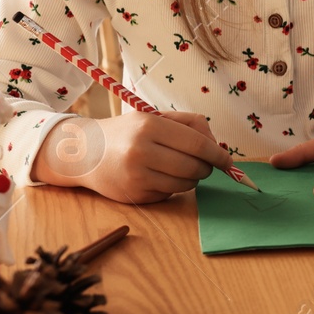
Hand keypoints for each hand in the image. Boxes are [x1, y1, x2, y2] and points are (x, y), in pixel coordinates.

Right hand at [32, 111, 234, 203]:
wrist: (85, 152)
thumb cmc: (128, 132)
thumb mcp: (155, 118)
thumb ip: (190, 125)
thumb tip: (218, 147)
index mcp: (150, 126)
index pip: (197, 144)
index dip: (218, 155)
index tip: (228, 161)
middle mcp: (142, 151)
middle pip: (194, 167)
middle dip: (207, 168)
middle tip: (204, 164)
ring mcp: (136, 176)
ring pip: (185, 184)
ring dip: (192, 179)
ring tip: (180, 167)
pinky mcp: (134, 195)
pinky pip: (169, 193)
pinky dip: (172, 186)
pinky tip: (158, 176)